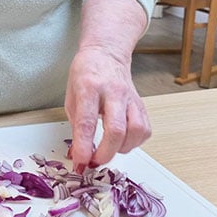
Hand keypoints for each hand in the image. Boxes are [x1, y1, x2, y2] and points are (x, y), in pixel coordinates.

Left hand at [64, 44, 150, 168]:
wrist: (106, 54)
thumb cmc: (85, 75)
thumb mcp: (71, 97)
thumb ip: (76, 126)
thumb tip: (79, 154)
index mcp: (89, 88)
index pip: (87, 122)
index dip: (84, 147)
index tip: (80, 162)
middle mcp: (112, 92)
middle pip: (116, 130)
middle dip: (105, 153)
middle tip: (95, 161)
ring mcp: (130, 97)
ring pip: (136, 130)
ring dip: (122, 148)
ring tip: (110, 149)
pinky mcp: (141, 103)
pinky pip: (145, 129)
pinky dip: (135, 142)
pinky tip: (123, 141)